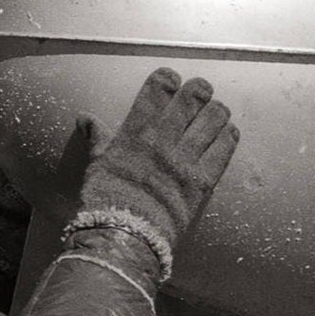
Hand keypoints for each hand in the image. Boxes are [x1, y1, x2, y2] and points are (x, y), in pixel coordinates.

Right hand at [78, 67, 237, 253]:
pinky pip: (224, 150)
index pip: (156, 92)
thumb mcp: (97, 164)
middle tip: (201, 89)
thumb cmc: (105, 201)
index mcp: (135, 134)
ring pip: (213, 121)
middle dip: (199, 89)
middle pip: (191, 100)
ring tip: (217, 110)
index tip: (171, 78)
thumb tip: (85, 118)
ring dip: (217, 111)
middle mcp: (162, 142)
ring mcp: (185, 161)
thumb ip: (98, 139)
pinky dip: (229, 136)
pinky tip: (229, 131)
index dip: (167, 79)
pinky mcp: (203, 182)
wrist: (125, 237)